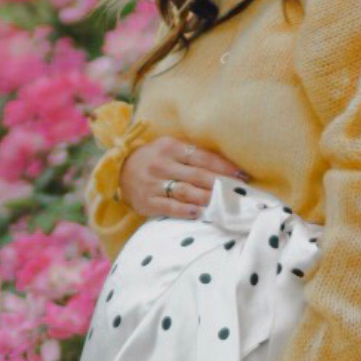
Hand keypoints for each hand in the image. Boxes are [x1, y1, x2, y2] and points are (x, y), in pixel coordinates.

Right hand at [122, 136, 246, 217]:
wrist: (118, 172)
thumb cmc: (153, 159)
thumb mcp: (168, 148)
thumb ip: (191, 155)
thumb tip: (225, 166)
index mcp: (169, 147)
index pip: (202, 157)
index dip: (223, 166)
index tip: (241, 174)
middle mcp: (161, 164)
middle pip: (197, 175)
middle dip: (220, 184)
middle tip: (238, 191)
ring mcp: (153, 184)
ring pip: (186, 191)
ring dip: (207, 198)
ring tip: (225, 203)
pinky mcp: (147, 202)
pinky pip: (169, 207)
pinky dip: (186, 210)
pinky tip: (200, 212)